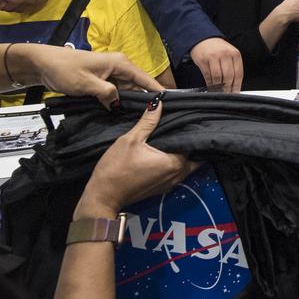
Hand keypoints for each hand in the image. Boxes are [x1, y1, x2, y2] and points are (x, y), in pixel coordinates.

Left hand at [17, 44, 164, 109]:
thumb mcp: (86, 85)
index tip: (173, 105)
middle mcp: (120, 67)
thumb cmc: (64, 69)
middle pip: (140, 87)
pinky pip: (118, 93)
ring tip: (144, 120)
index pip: (146, 79)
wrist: (43, 64)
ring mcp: (112, 74)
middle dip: (148, 101)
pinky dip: (121, 102)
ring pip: (129, 91)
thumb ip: (107, 94)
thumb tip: (119, 105)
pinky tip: (125, 115)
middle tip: (158, 120)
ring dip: (133, 104)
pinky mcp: (104, 81)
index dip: (159, 93)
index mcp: (120, 64)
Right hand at [75, 97, 199, 217]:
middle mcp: (178, 175)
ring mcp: (170, 184)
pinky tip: (165, 152)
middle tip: (182, 128)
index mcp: (175, 163)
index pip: (192, 144)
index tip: (188, 120)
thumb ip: (148, 122)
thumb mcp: (131, 140)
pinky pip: (176, 173)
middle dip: (190, 144)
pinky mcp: (162, 188)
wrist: (104, 195)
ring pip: (186, 166)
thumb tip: (159, 102)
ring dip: (183, 154)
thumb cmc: (116, 168)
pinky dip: (175, 163)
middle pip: (194, 157)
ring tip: (174, 137)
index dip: (191, 131)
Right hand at [190, 37, 243, 91]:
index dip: (237, 86)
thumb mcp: (230, 55)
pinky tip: (211, 87)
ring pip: (218, 77)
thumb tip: (235, 86)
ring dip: (218, 87)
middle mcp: (225, 54)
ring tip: (219, 92)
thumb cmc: (218, 49)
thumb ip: (233, 68)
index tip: (235, 93)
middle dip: (228, 88)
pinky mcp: (202, 59)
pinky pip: (207, 75)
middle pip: (228, 76)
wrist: (203, 39)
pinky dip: (210, 83)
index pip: (238, 73)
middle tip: (227, 94)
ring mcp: (213, 56)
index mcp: (235, 54)